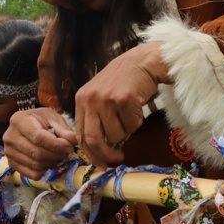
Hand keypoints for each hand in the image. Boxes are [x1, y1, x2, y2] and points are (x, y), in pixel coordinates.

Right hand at [2, 108, 77, 179]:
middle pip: (37, 153)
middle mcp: (10, 137)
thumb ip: (64, 130)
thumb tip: (74, 140)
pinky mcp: (12, 164)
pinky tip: (49, 161)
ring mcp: (9, 152)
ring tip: (59, 155)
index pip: (38, 138)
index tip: (70, 146)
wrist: (27, 125)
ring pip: (36, 165)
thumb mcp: (53, 118)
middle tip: (67, 151)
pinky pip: (32, 174)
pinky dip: (45, 170)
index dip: (56, 145)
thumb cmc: (41, 120)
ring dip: (52, 162)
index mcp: (18, 120)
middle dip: (56, 155)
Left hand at [74, 42, 167, 166]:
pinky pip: (132, 125)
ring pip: (116, 135)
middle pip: (94, 139)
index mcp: (81, 99)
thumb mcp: (99, 96)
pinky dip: (137, 122)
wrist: (142, 61)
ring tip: (129, 114)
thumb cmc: (123, 81)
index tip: (101, 163)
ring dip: (126, 132)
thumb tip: (98, 150)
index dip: (91, 153)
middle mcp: (90, 99)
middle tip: (118, 159)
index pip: (81, 134)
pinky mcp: (124, 99)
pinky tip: (137, 106)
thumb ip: (95, 118)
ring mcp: (107, 98)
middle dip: (106, 155)